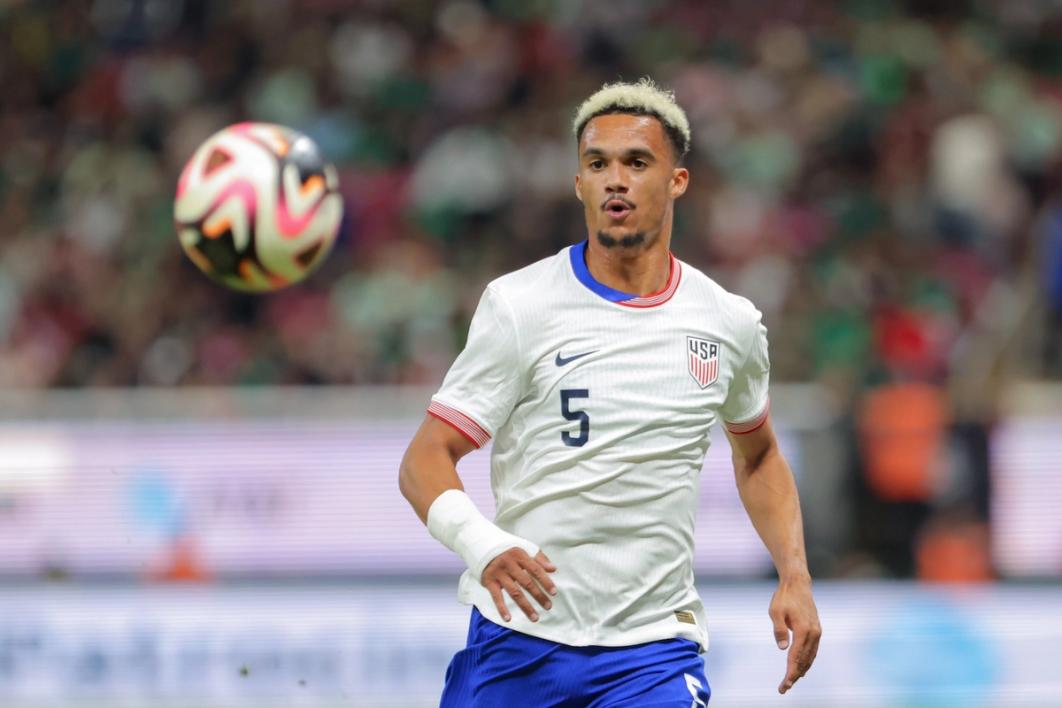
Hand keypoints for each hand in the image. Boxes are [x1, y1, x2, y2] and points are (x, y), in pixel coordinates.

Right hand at [481, 548, 556, 621]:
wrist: (483, 548)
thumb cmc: (509, 552)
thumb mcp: (524, 549)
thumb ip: (539, 559)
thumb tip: (553, 569)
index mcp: (519, 555)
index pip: (535, 570)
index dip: (545, 581)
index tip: (554, 593)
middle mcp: (509, 564)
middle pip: (526, 583)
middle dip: (539, 596)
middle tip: (548, 607)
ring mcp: (498, 573)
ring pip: (514, 593)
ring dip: (525, 606)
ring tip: (535, 618)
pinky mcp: (489, 581)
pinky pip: (496, 597)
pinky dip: (501, 609)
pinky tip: (508, 619)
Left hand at [769, 575, 820, 693]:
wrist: (798, 584)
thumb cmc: (784, 597)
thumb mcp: (775, 611)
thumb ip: (778, 629)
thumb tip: (782, 648)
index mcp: (803, 630)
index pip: (796, 657)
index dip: (790, 673)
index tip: (784, 685)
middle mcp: (813, 633)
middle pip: (804, 661)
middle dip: (794, 676)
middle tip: (784, 688)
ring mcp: (816, 632)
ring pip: (810, 657)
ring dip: (801, 670)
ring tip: (791, 681)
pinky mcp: (816, 630)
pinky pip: (812, 651)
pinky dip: (807, 661)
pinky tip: (802, 668)